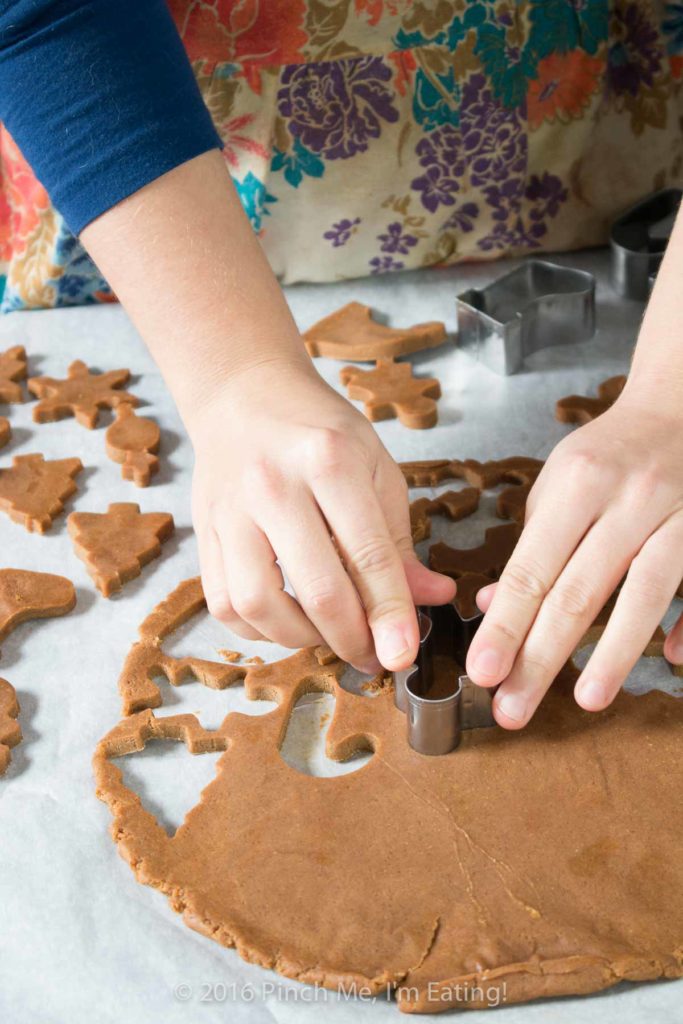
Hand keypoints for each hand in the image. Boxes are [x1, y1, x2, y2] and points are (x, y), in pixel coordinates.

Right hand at [190, 359, 454, 673]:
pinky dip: (259, 630)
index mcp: (329, 460)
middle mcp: (273, 486)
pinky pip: (225, 605)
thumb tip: (432, 598)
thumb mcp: (375, 467)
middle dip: (352, 638)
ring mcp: (230, 511)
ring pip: (259, 606)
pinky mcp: (204, 532)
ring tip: (329, 634)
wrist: (245, 393)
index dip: (392, 614)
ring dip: (302, 639)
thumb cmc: (319, 430)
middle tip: (373, 654)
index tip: (405, 654)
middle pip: (316, 589)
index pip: (368, 555)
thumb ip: (398, 539)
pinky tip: (288, 620)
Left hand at [466, 386, 682, 727]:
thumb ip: (531, 545)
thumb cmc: (610, 454)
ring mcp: (680, 512)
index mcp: (579, 483)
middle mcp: (630, 497)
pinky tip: (672, 660)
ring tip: (584, 701)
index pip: (533, 568)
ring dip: (613, 654)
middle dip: (541, 658)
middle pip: (580, 591)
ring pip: (647, 592)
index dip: (506, 626)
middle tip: (512, 709)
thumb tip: (496, 607)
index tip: (482, 671)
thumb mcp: (558, 483)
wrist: (682, 408)